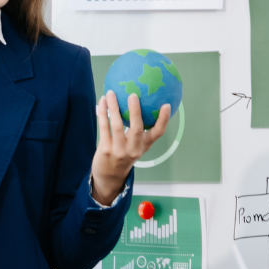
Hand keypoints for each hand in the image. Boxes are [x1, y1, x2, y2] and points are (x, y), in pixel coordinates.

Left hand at [91, 91, 171, 205]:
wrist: (109, 176)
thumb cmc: (124, 154)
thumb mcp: (136, 145)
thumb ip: (140, 129)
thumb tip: (143, 102)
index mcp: (144, 145)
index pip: (158, 133)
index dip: (164, 120)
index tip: (167, 105)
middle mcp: (133, 149)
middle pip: (137, 129)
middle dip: (135, 111)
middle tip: (133, 95)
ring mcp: (119, 150)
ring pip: (117, 126)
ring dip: (113, 108)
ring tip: (111, 93)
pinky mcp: (105, 150)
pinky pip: (104, 127)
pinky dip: (103, 113)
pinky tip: (102, 101)